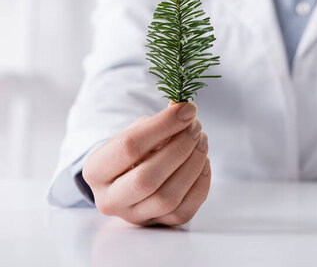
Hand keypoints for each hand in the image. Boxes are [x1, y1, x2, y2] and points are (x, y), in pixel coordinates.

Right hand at [82, 102, 210, 225]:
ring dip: (193, 165)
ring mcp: (134, 216)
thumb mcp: (135, 132)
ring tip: (201, 141)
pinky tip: (203, 162)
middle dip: (179, 148)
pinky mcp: (157, 224)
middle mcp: (109, 199)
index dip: (163, 126)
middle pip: (147, 179)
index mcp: (96, 170)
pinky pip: (184, 211)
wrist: (128, 178)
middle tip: (196, 127)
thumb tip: (185, 112)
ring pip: (167, 198)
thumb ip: (156, 123)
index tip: (187, 110)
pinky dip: (200, 184)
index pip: (129, 147)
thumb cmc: (133, 151)